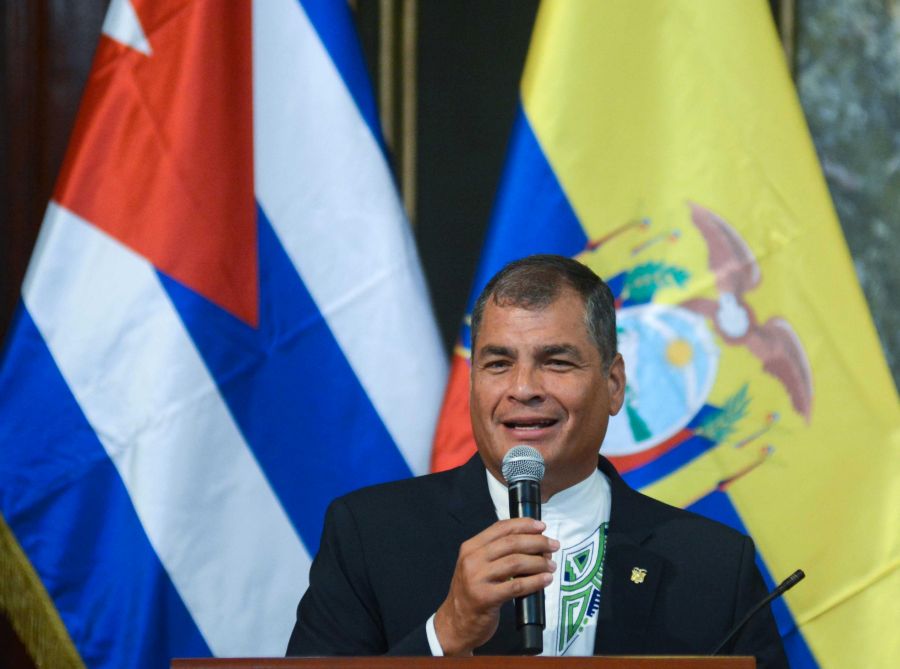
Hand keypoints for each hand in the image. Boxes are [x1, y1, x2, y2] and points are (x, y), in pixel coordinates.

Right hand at [433, 518, 557, 655]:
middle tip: (553, 546)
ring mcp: (477, 578)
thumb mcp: (476, 566)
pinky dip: (535, 581)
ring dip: (538, 562)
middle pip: (511, 543)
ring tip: (551, 565)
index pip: (500, 528)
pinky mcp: (485, 598)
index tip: (542, 526)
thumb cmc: (471, 593)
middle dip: (537, 542)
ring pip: (515, 562)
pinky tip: (545, 580)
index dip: (524, 524)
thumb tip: (533, 542)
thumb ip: (496, 553)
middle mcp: (472, 559)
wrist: (455, 623)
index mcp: (470, 547)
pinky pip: (517, 586)